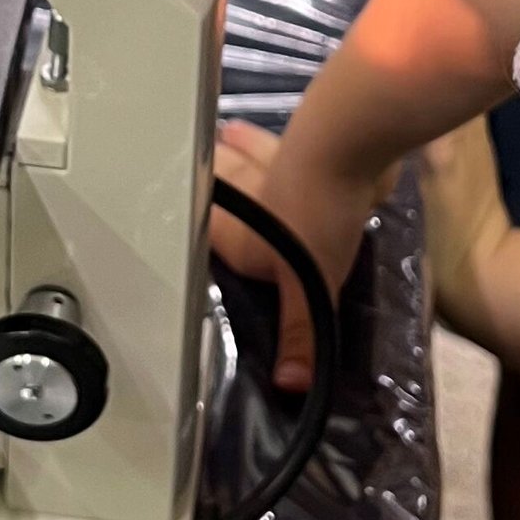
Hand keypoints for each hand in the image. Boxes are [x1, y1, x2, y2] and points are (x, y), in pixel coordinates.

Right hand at [211, 118, 382, 389]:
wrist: (349, 142)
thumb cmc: (318, 214)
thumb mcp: (311, 285)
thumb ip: (300, 334)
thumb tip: (290, 385)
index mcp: (237, 234)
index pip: (202, 234)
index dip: (187, 228)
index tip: (169, 221)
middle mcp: (248, 197)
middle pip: (220, 184)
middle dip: (210, 177)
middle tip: (193, 168)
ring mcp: (276, 164)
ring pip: (248, 155)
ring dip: (237, 148)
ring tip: (225, 137)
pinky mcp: (309, 145)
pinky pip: (286, 143)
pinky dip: (278, 139)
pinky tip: (284, 134)